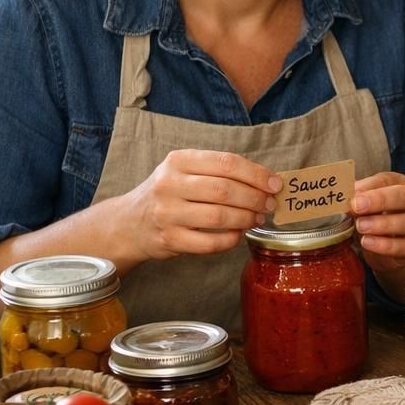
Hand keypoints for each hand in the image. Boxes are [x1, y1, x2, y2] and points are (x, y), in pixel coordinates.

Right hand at [120, 149, 278, 261]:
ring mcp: (167, 213)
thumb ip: (219, 171)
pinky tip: (238, 235)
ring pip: (220, 217)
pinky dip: (231, 240)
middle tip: (269, 204)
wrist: (128, 223)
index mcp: (178, 161)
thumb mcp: (184, 171)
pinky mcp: (169, 240)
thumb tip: (267, 181)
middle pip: (225, 190)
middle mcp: (169, 185)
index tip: (275, 184)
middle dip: (255, 198)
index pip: (226, 163)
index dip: (257, 174)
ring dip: (246, 219)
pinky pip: (210, 243)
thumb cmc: (168, 193)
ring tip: (257, 218)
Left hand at [352, 171, 404, 275]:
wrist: (390, 244)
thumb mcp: (362, 204)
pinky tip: (367, 242)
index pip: (388, 180)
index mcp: (398, 185)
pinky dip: (385, 245)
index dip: (369, 187)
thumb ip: (353, 198)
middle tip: (357, 207)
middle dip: (380, 200)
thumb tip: (339, 195)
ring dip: (383, 224)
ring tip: (361, 227)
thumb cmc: (374, 216)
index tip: (351, 195)